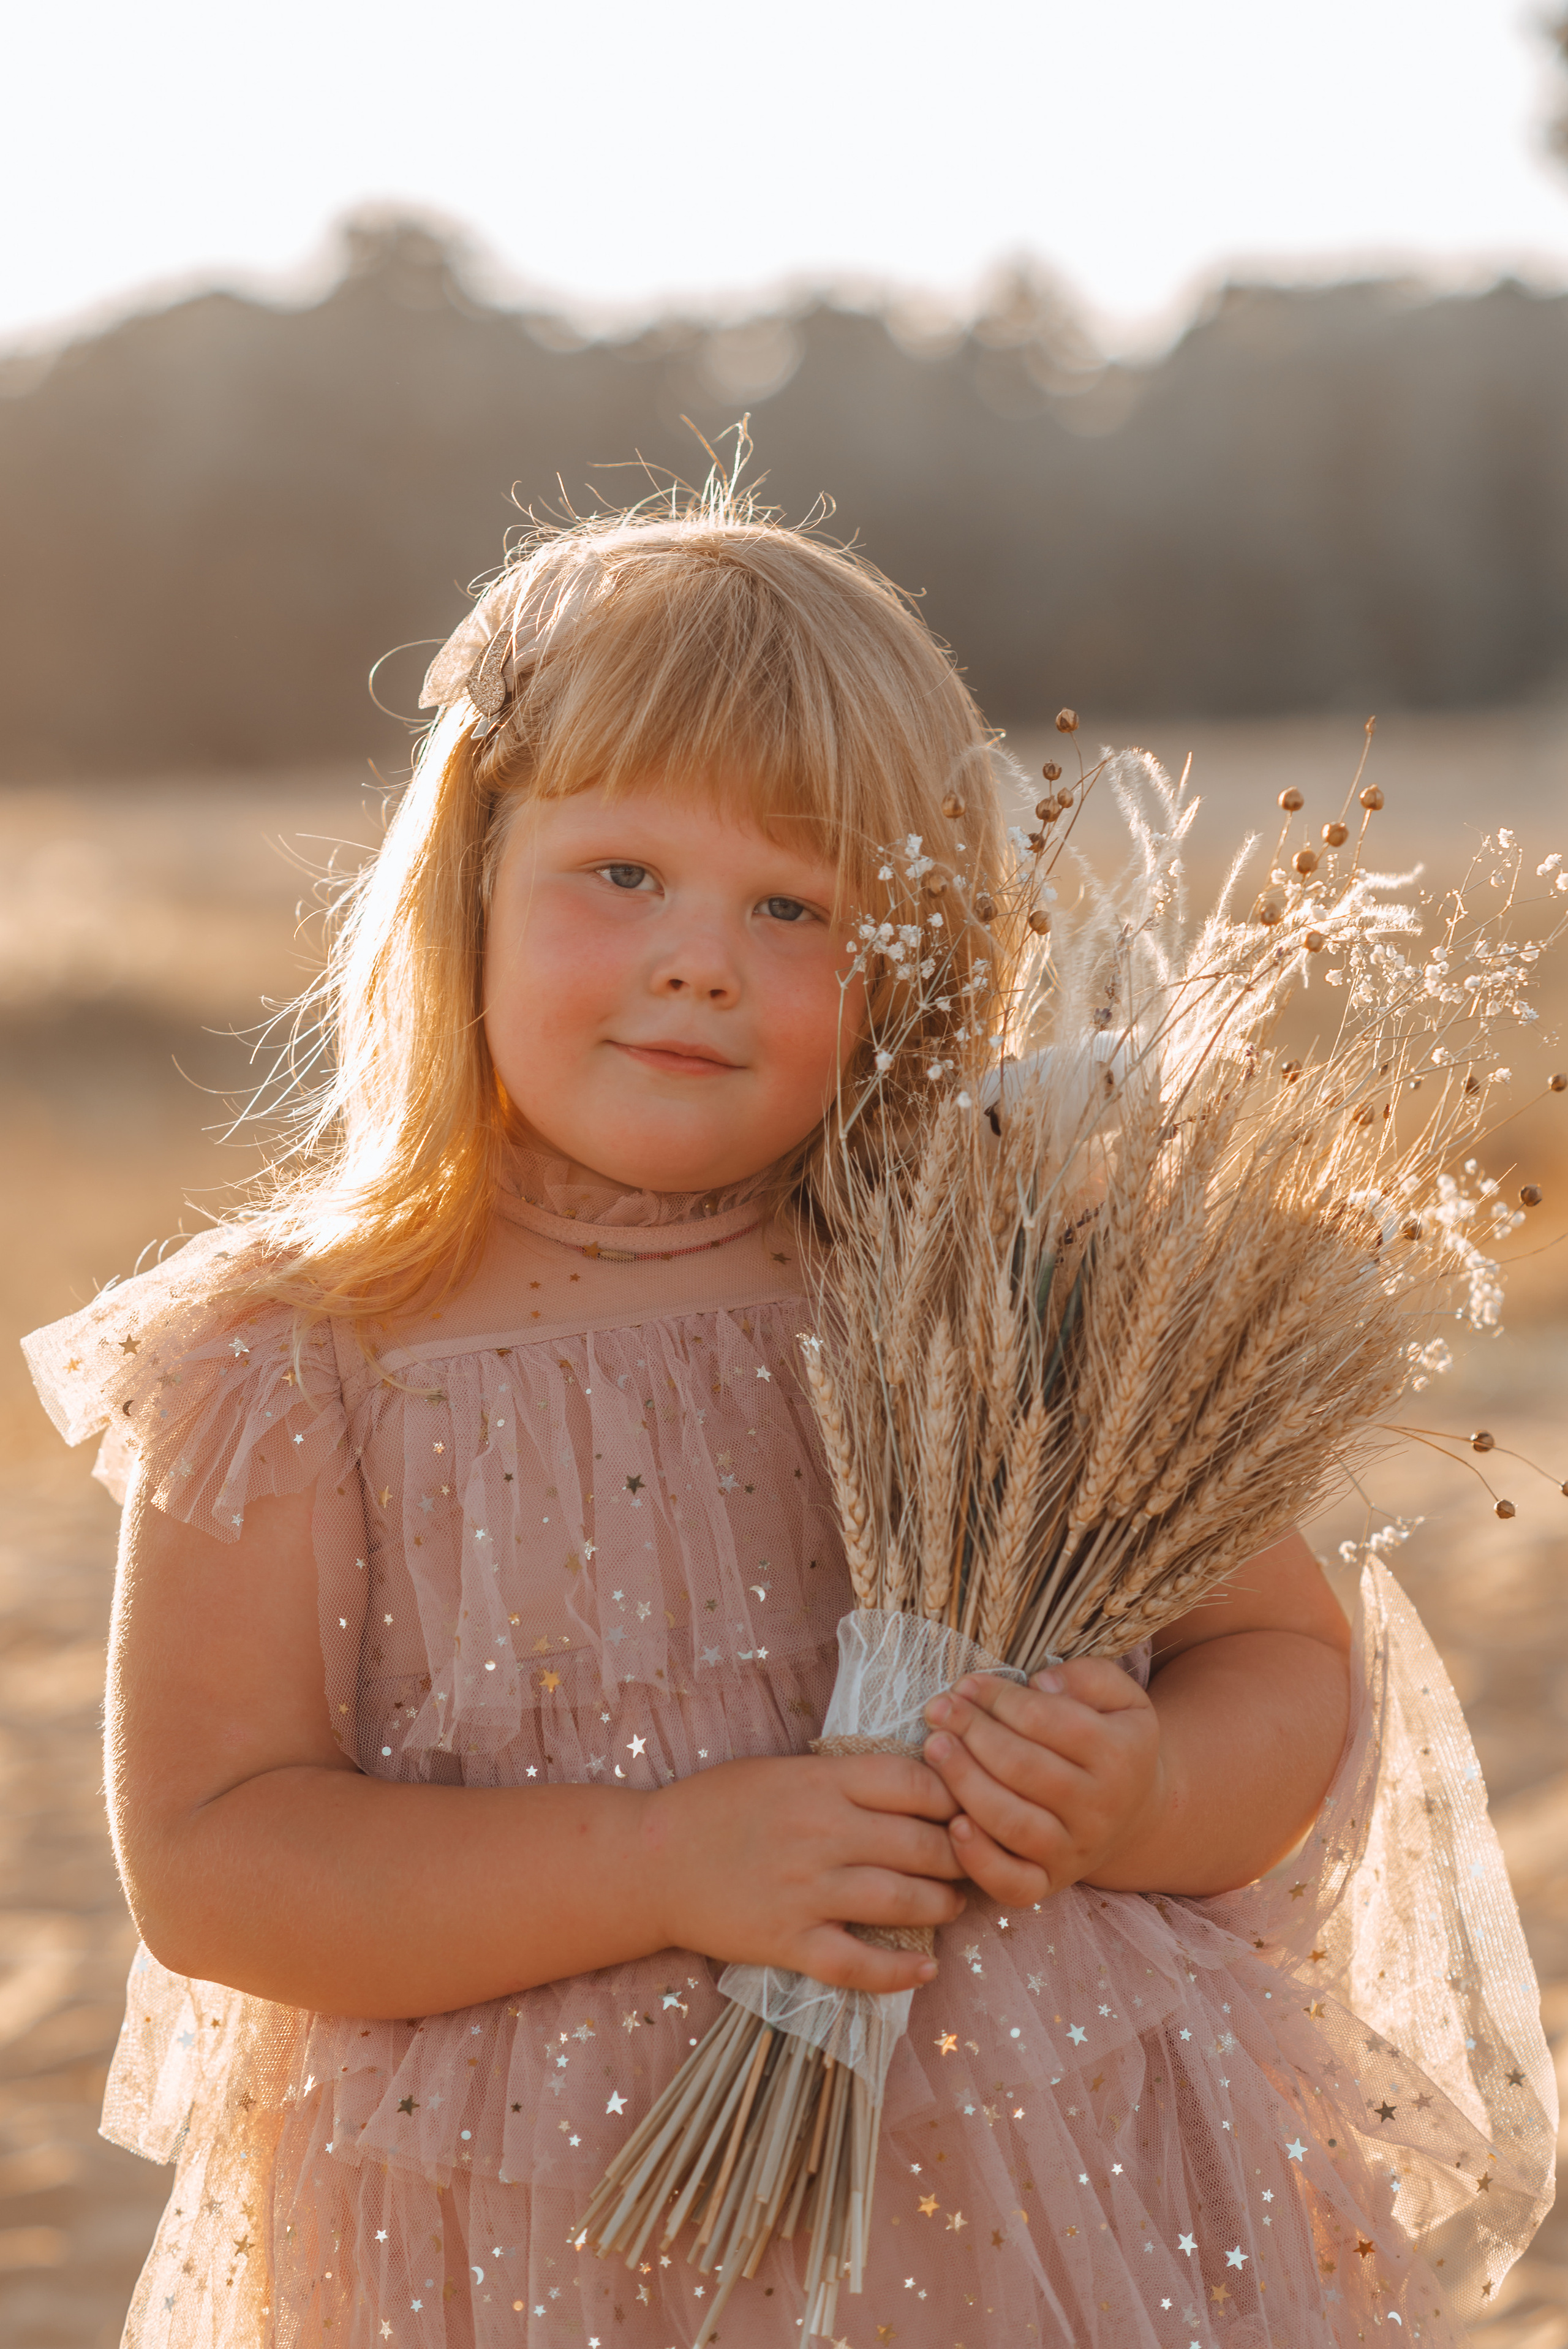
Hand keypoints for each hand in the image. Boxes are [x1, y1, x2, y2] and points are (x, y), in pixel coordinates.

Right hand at [640, 1754, 965, 1994]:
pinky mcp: (787, 1940)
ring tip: (953, 1905)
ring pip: (901, 1901)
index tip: (969, 1807)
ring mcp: (805, 1890)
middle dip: (960, 1855)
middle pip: (920, 1843)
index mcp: (821, 1780)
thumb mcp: (783, 1770)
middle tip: (975, 1861)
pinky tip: (925, 1969)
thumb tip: (913, 1783)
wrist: (651, 1859)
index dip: (955, 1797)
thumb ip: (843, 1777)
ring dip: (942, 1906)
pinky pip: (857, 1963)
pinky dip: (899, 1971)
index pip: (916, 1784)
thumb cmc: (718, 1805)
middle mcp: (820, 1832)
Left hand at [920, 1663, 1161, 1904]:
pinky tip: (953, 1825)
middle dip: (972, 1732)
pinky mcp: (1051, 1883)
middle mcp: (1100, 1808)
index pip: (1047, 1720)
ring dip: (964, 1782)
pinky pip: (1012, 1884)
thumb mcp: (1118, 1697)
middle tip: (939, 1709)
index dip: (1000, 1698)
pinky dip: (978, 1860)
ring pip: (1012, 1822)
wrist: (1134, 1811)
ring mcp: (1075, 1851)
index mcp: (1118, 1754)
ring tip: (935, 1747)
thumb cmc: (1110, 1739)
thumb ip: (1085, 1677)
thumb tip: (1040, 1683)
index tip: (967, 1684)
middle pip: (1023, 1767)